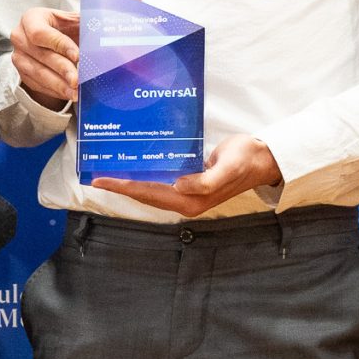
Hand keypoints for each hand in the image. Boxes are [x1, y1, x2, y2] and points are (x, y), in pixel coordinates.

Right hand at [11, 7, 78, 108]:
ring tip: (75, 92)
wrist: (56, 40)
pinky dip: (55, 91)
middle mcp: (20, 37)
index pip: (40, 33)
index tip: (77, 56)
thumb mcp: (76, 20)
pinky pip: (38, 85)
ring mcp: (19, 57)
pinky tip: (69, 94)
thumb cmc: (67, 28)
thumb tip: (107, 31)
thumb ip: (88, 23)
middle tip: (77, 80)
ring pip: (38, 73)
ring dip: (58, 85)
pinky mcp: (23, 74)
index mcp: (31, 18)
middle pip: (40, 55)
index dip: (59, 45)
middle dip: (62, 69)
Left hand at [92, 134, 282, 219]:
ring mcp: (187, 193)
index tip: (101, 180)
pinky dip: (144, 176)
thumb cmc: (246, 160)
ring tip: (108, 172)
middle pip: (144, 195)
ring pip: (150, 190)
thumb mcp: (227, 167)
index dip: (123, 187)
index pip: (149, 194)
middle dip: (120, 186)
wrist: (262, 159)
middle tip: (95, 176)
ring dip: (129, 182)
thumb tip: (179, 185)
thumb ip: (205, 180)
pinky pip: (160, 182)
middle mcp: (186, 200)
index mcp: (191, 200)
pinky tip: (134, 166)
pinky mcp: (189, 184)